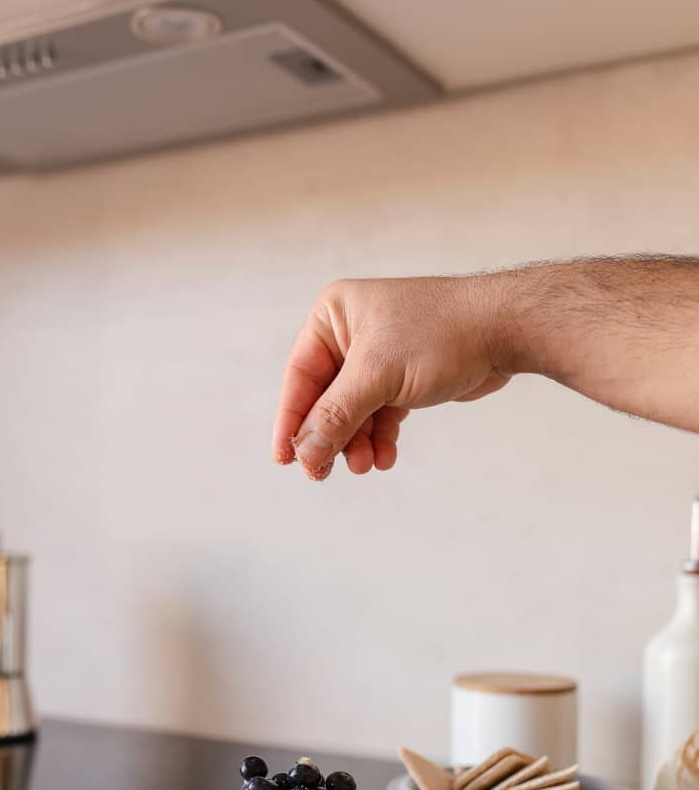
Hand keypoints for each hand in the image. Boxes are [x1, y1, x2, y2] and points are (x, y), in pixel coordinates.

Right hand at [272, 275, 508, 478]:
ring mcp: (379, 356)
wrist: (504, 329)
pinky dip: (380, 437)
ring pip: (354, 411)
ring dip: (356, 442)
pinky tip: (385, 457)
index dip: (291, 420)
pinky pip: (379, 413)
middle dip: (330, 437)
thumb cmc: (440, 334)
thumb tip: (304, 452)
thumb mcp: (377, 376)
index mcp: (334, 316)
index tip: (284, 459)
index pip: (300, 376)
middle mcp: (351, 333)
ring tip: (365, 466)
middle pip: (325, 398)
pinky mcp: (403, 376)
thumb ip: (336, 416)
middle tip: (324, 473)